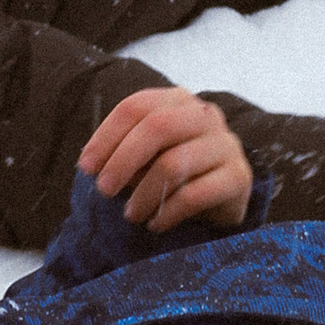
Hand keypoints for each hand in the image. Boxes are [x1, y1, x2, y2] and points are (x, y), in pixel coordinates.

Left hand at [79, 87, 252, 233]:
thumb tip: (94, 166)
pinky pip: (195, 194)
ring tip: (130, 214)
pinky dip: (168, 212)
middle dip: (123, 161)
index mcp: (177, 100)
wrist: (224, 197)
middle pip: (157, 127)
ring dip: (144, 193)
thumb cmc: (175, 171)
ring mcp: (226, 143)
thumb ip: (125, 152)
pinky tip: (155, 224)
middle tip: (103, 190)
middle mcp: (205, 114)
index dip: (106, 136)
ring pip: (174, 162)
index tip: (86, 167)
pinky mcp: (239, 176)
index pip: (136, 107)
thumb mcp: (147, 156)